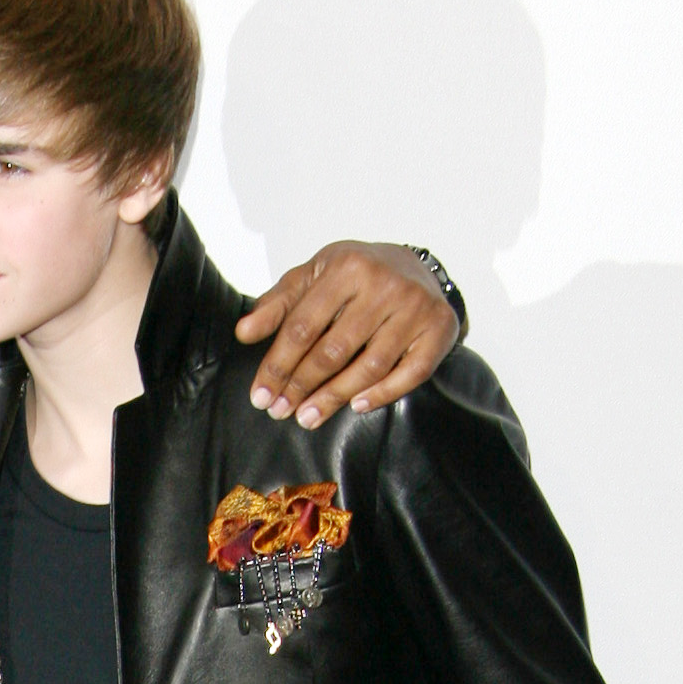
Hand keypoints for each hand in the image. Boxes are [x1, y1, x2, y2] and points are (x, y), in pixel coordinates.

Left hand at [236, 244, 459, 429]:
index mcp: (346, 267)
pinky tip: (356, 407)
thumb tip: (244, 332)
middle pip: (333, 350)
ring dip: (334, 398)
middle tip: (280, 412)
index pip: (303, 326)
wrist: (415, 265)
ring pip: (368, 367)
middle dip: (301, 386)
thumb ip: (278, 304)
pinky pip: (409, 374)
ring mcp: (415, 308)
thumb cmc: (356, 276)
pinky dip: (381, 394)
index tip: (261, 396)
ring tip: (308, 418)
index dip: (278, 365)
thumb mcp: (314, 276)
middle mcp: (384, 285)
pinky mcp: (439, 329)